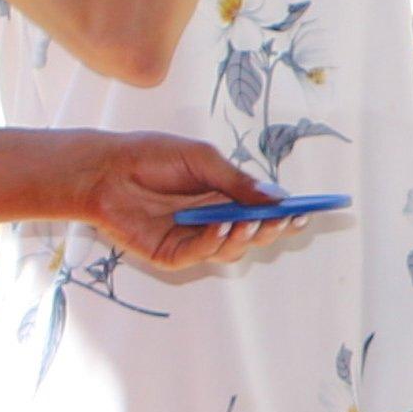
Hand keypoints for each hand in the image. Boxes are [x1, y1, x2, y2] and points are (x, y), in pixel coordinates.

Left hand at [74, 134, 301, 272]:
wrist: (104, 169)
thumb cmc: (151, 157)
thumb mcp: (202, 159)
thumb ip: (237, 180)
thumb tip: (278, 197)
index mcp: (226, 196)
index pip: (264, 210)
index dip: (287, 214)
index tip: (307, 211)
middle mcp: (215, 220)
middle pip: (255, 234)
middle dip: (273, 229)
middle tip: (286, 220)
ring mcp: (194, 239)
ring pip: (232, 249)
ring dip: (245, 237)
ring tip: (250, 223)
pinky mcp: (172, 254)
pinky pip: (200, 254)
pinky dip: (215, 242)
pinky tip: (221, 227)